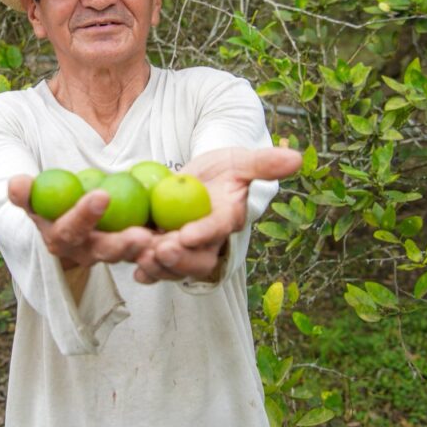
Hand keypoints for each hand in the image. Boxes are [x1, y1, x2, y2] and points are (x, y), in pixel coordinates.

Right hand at [8, 175, 155, 268]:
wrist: (66, 214)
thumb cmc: (49, 200)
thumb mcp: (35, 195)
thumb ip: (26, 192)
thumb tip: (15, 183)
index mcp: (60, 240)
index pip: (70, 231)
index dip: (83, 216)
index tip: (101, 195)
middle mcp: (86, 253)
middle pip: (105, 252)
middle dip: (122, 244)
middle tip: (141, 232)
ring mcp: (111, 254)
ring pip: (131, 256)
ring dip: (148, 251)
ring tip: (164, 241)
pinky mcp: (133, 251)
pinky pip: (149, 251)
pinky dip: (164, 246)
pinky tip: (182, 236)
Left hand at [133, 146, 301, 283]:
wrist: (201, 179)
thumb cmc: (224, 169)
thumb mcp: (240, 160)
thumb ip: (263, 163)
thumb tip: (296, 158)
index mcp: (225, 220)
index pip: (217, 229)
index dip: (204, 233)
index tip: (188, 234)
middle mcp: (206, 243)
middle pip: (195, 260)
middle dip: (178, 259)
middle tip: (160, 250)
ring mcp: (183, 250)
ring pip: (171, 267)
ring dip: (156, 265)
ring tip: (140, 256)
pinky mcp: (161, 249)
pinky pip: (151, 263)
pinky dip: (141, 266)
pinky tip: (131, 263)